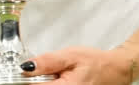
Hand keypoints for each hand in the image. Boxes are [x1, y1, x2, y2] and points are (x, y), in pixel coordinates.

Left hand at [22, 45, 138, 83]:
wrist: (115, 70)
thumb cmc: (95, 62)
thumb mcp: (70, 56)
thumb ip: (47, 62)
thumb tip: (26, 67)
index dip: (26, 79)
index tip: (23, 71)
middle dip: (37, 81)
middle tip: (42, 72)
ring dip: (44, 83)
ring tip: (53, 75)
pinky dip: (52, 84)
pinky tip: (57, 80)